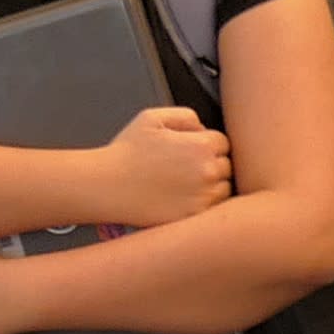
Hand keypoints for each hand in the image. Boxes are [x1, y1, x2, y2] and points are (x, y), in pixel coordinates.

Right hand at [90, 103, 233, 228]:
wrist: (106, 185)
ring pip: (223, 189)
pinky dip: (202, 205)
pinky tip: (183, 199)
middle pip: (226, 166)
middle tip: (186, 169)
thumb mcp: (151, 118)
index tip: (190, 151)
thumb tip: (202, 128)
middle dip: (210, 164)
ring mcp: (203, 197)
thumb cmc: (126, 152)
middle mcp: (208, 171)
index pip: (223, 143)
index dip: (206, 145)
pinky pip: (212, 210)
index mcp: (201, 145)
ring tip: (185, 185)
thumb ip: (185, 116)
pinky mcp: (193, 217)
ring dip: (211, 186)